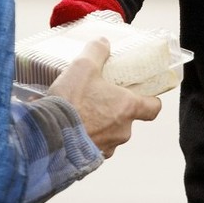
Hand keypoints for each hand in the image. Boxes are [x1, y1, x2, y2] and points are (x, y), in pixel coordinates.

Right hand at [46, 37, 162, 157]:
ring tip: (80, 112)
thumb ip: (96, 51)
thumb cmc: (71, 102)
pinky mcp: (91, 159)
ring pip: (110, 133)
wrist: (49, 136)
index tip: (143, 95)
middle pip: (127, 119)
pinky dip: (86, 137)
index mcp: (127, 107)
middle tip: (98, 98)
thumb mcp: (83, 66)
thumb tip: (102, 43)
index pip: (154, 108)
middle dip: (114, 109)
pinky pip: (94, 146)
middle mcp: (122, 130)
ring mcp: (108, 147)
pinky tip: (71, 127)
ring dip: (99, 124)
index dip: (151, 100)